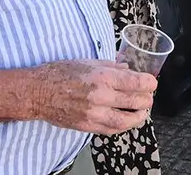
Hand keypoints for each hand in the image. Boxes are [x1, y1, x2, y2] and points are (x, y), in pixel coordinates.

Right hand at [30, 60, 157, 135]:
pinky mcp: (87, 126)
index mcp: (102, 77)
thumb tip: (128, 69)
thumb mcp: (88, 62)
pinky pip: (112, 129)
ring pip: (127, 121)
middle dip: (147, 99)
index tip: (152, 82)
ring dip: (139, 116)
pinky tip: (126, 120)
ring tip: (142, 111)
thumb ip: (111, 67)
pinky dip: (123, 125)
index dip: (150, 83)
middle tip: (149, 96)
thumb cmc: (60, 73)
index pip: (137, 82)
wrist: (38, 92)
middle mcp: (101, 96)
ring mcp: (94, 114)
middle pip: (136, 102)